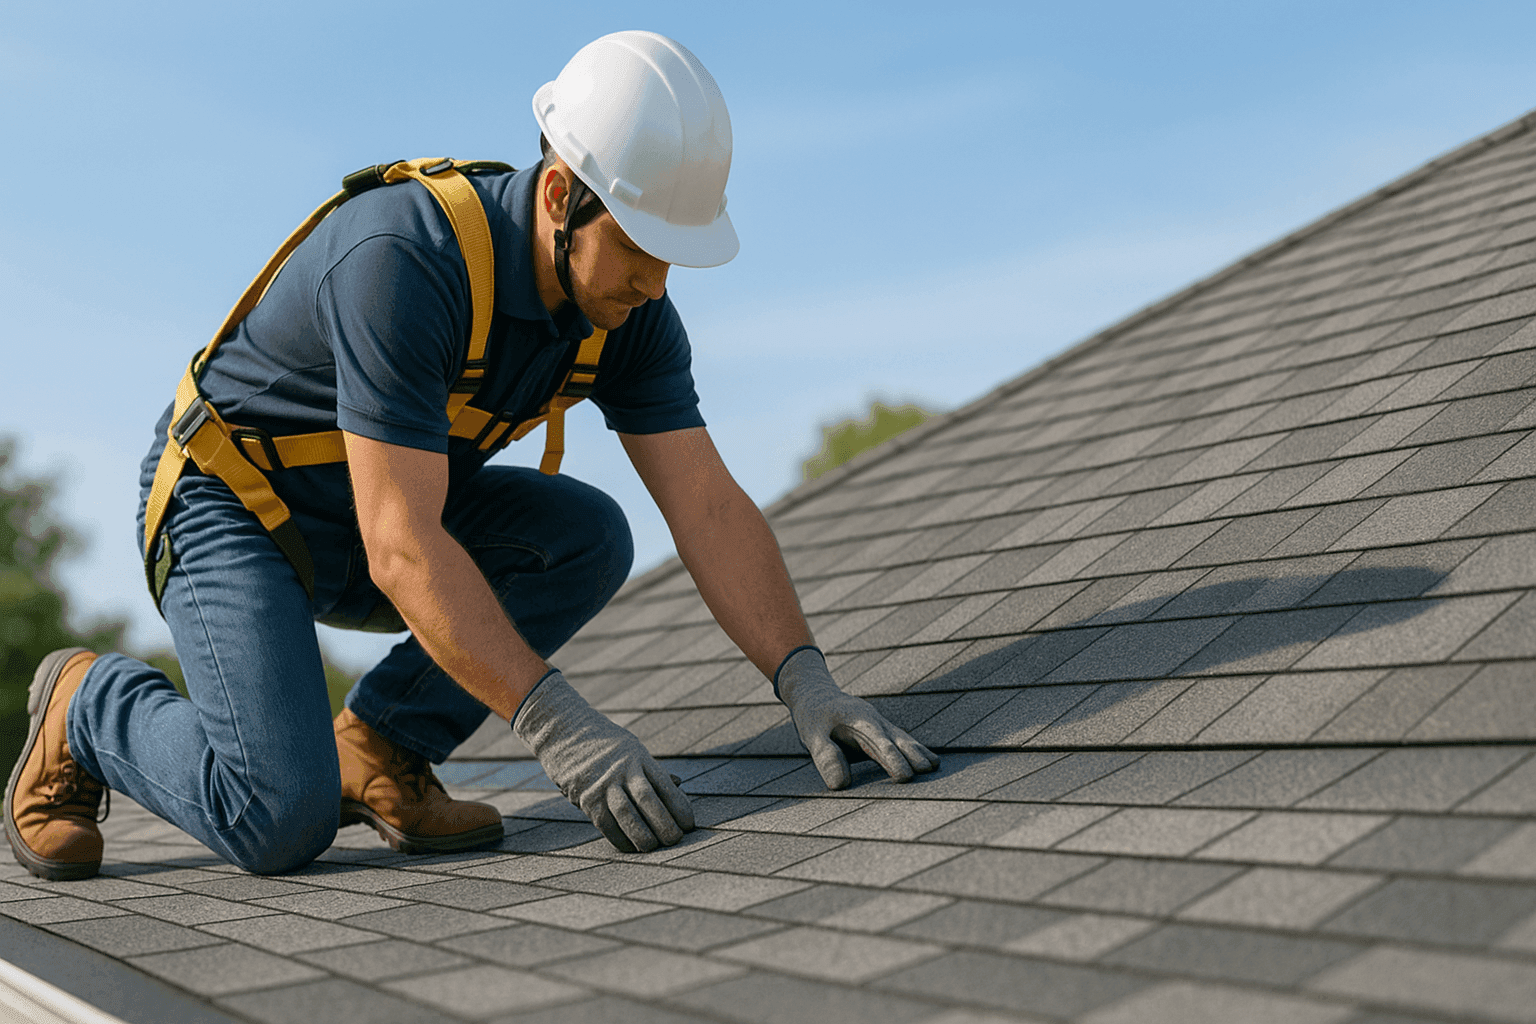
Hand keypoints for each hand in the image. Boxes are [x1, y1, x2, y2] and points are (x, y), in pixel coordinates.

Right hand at [513, 670, 694, 851]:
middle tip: (675, 840)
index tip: (689, 824)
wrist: (563, 730)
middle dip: (664, 824)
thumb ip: (652, 769)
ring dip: (642, 835)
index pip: (665, 784)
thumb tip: (679, 785)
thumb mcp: (631, 748)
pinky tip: (631, 847)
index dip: (679, 807)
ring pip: (626, 813)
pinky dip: (620, 838)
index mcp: (639, 757)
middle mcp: (622, 769)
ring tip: (653, 847)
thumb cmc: (603, 742)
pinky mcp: (585, 796)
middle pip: (648, 800)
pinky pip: (605, 823)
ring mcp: (603, 782)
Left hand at [776, 647, 939, 789]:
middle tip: (929, 771)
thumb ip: (826, 757)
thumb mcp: (812, 735)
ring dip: (918, 751)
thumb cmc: (813, 716)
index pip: (877, 742)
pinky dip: (914, 748)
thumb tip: (840, 785)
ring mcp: (879, 723)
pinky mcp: (880, 728)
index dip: (892, 759)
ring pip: (902, 737)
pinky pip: (900, 738)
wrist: (816, 693)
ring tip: (935, 766)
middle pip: (896, 738)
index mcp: (857, 720)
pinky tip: (928, 759)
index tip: (905, 776)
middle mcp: (873, 719)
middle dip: (912, 754)